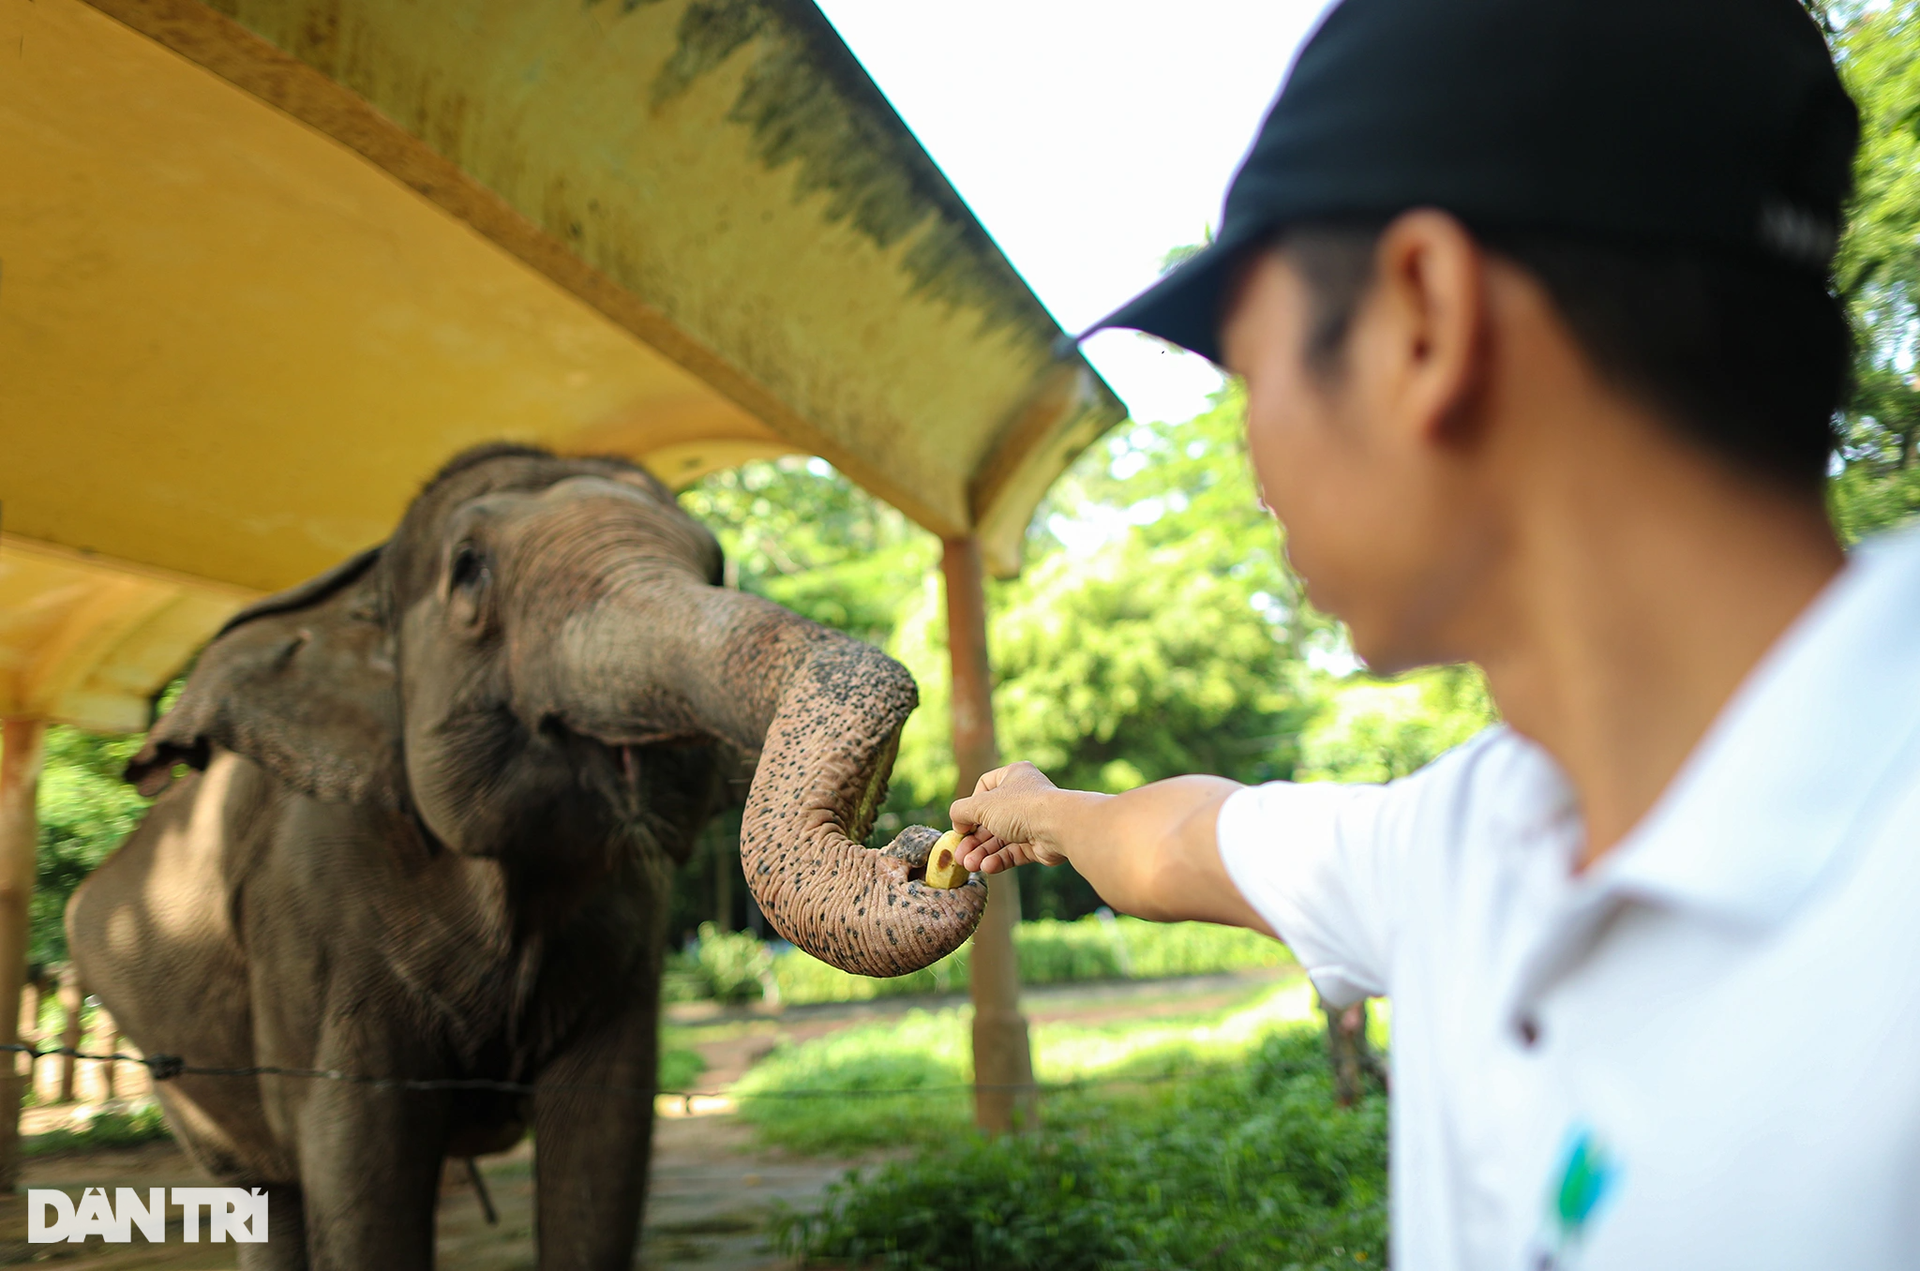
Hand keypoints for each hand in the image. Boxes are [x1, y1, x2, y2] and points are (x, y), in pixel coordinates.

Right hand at [950, 762, 1075, 873]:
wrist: (1059, 827)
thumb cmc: (1020, 807)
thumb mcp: (981, 805)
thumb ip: (961, 811)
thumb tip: (957, 823)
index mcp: (1013, 776)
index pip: (984, 787)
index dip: (970, 807)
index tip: (961, 824)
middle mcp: (1023, 796)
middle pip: (990, 819)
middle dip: (973, 839)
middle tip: (959, 855)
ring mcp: (1031, 821)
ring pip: (1000, 838)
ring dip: (982, 852)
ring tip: (969, 865)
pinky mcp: (1038, 843)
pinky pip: (1013, 851)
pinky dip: (998, 860)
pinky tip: (986, 868)